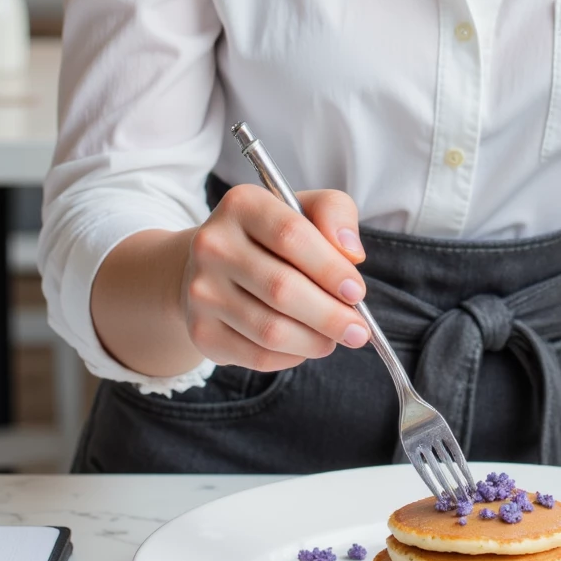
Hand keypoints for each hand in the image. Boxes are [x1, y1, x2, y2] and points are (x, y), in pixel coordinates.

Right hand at [180, 184, 370, 370]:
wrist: (214, 267)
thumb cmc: (273, 237)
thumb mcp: (306, 208)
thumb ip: (336, 214)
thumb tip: (352, 254)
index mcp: (241, 204)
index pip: (291, 236)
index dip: (331, 269)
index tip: (357, 292)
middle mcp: (212, 245)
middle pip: (282, 288)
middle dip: (330, 315)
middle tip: (359, 330)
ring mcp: (201, 291)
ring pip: (271, 329)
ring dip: (315, 340)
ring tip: (335, 338)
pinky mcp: (201, 331)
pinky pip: (257, 356)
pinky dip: (292, 356)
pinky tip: (305, 344)